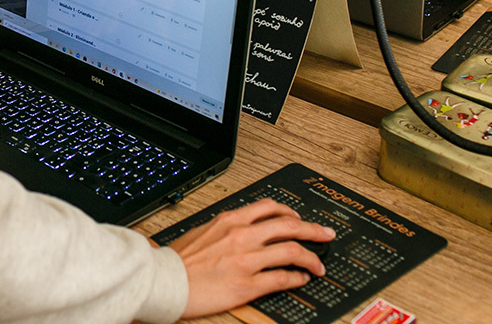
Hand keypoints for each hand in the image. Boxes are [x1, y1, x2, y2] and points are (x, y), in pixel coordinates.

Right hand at [167, 199, 334, 317]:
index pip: (270, 207)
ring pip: (292, 251)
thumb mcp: (204, 231)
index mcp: (230, 220)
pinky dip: (297, 278)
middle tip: (326, 234)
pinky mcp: (247, 283)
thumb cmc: (179, 260)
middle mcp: (241, 235)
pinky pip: (282, 278)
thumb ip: (227, 227)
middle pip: (289, 225)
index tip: (300, 217)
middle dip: (313, 229)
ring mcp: (246, 259)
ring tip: (319, 264)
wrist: (165, 280)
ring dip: (311, 258)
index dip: (291, 212)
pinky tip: (301, 280)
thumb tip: (244, 227)